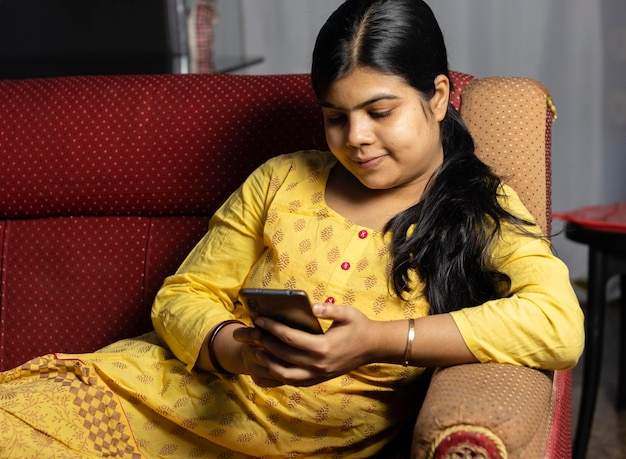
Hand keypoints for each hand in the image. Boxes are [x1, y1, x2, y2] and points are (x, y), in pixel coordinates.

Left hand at [233, 303, 377, 386]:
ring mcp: (318, 375)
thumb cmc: (359, 326)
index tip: (259, 319)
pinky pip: (293, 382)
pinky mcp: (319, 379)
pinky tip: (269, 367)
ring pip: (284, 375)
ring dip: (268, 364)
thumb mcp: (348, 313)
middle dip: (264, 343)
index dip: (272, 328)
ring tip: (256, 352)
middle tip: (251, 334)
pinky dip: (278, 376)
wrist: (373, 347)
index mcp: (323, 347)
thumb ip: (330, 309)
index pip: (289, 338)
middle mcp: (318, 364)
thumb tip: (312, 307)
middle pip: (282, 355)